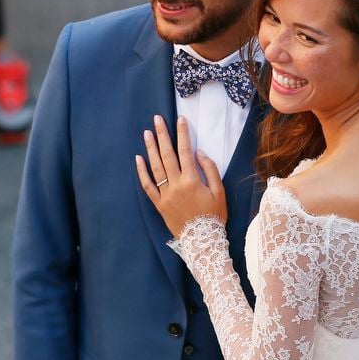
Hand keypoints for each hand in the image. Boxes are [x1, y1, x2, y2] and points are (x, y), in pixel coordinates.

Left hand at [136, 115, 227, 238]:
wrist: (203, 241)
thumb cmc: (214, 215)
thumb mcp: (220, 191)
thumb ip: (210, 170)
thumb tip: (198, 152)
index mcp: (192, 181)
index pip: (185, 151)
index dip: (182, 134)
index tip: (180, 120)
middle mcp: (176, 185)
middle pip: (167, 155)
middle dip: (162, 135)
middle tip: (157, 119)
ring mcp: (165, 195)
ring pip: (155, 168)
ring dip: (150, 149)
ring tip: (147, 133)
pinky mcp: (159, 204)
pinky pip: (148, 186)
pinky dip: (142, 172)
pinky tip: (138, 159)